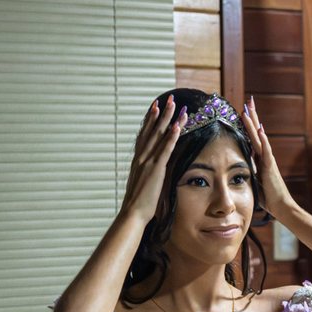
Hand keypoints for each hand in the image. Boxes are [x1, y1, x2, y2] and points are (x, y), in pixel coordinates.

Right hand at [120, 95, 183, 222]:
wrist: (133, 213)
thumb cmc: (139, 204)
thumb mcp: (143, 185)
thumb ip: (148, 176)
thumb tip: (152, 175)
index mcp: (138, 160)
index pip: (145, 135)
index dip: (150, 120)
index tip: (155, 107)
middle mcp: (141, 157)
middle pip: (152, 130)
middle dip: (160, 113)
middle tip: (168, 98)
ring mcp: (148, 161)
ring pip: (159, 135)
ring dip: (168, 119)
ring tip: (175, 105)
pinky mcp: (156, 169)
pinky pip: (165, 149)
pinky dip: (171, 136)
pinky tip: (177, 126)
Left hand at [240, 96, 294, 216]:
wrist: (281, 207)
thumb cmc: (268, 197)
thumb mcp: (254, 180)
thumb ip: (250, 169)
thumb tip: (242, 163)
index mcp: (260, 158)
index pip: (252, 137)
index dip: (248, 124)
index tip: (243, 110)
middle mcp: (265, 156)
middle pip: (257, 132)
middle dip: (252, 116)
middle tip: (248, 100)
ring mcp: (268, 160)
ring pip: (259, 138)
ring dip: (253, 123)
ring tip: (247, 109)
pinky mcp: (270, 167)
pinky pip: (266, 151)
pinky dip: (263, 139)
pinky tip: (260, 129)